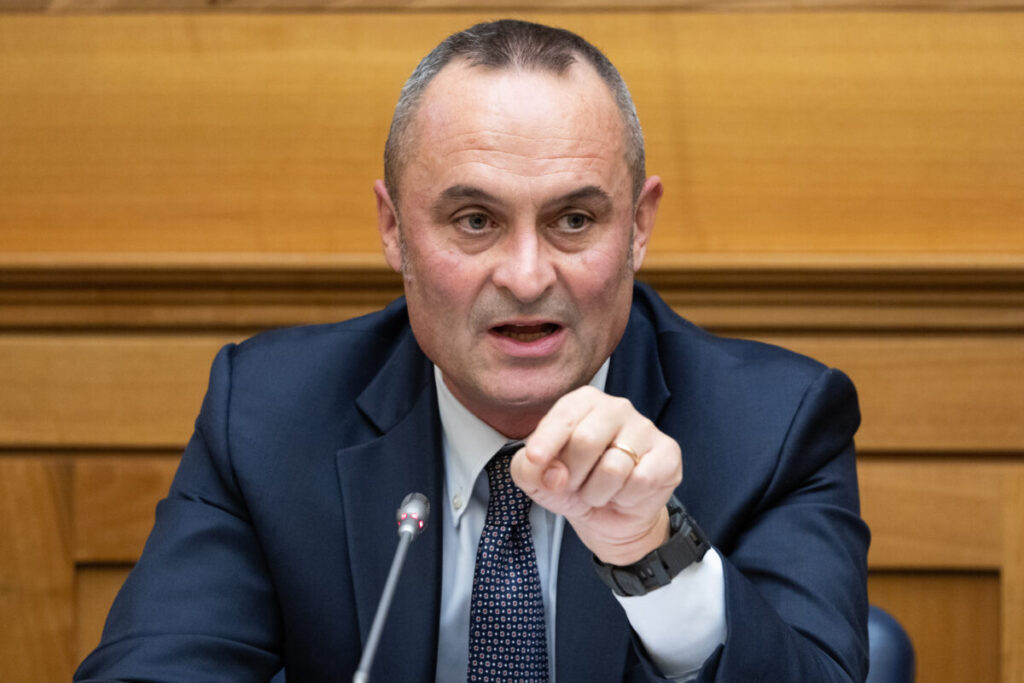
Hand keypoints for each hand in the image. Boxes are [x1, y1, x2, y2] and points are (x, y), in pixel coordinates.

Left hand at [509, 386, 682, 565]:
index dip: (547, 441)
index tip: (536, 458)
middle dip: (573, 475)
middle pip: (586, 441)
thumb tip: (555, 474)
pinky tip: (625, 493)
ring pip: (614, 468)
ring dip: (597, 492)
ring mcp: (645, 428)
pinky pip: (641, 480)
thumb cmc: (571, 486)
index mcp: (582, 402)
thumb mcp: (536, 479)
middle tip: (575, 484)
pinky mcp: (668, 453)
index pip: (564, 416)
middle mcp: (616, 407)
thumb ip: (529, 470)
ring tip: (599, 490)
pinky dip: (625, 497)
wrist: (608, 516)